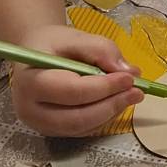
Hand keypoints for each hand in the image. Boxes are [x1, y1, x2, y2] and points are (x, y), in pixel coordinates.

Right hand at [10, 23, 142, 136]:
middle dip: (111, 105)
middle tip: (137, 92)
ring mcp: (39, 124)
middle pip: (77, 117)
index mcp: (30, 81)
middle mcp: (30, 109)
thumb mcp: (74, 36)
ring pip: (82, 127)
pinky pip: (82, 130)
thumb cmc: (51, 44)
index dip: (104, 87)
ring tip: (131, 95)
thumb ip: (100, 49)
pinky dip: (103, 118)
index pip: (72, 91)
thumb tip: (128, 71)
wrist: (33, 55)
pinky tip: (116, 102)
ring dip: (111, 113)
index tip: (129, 78)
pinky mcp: (51, 130)